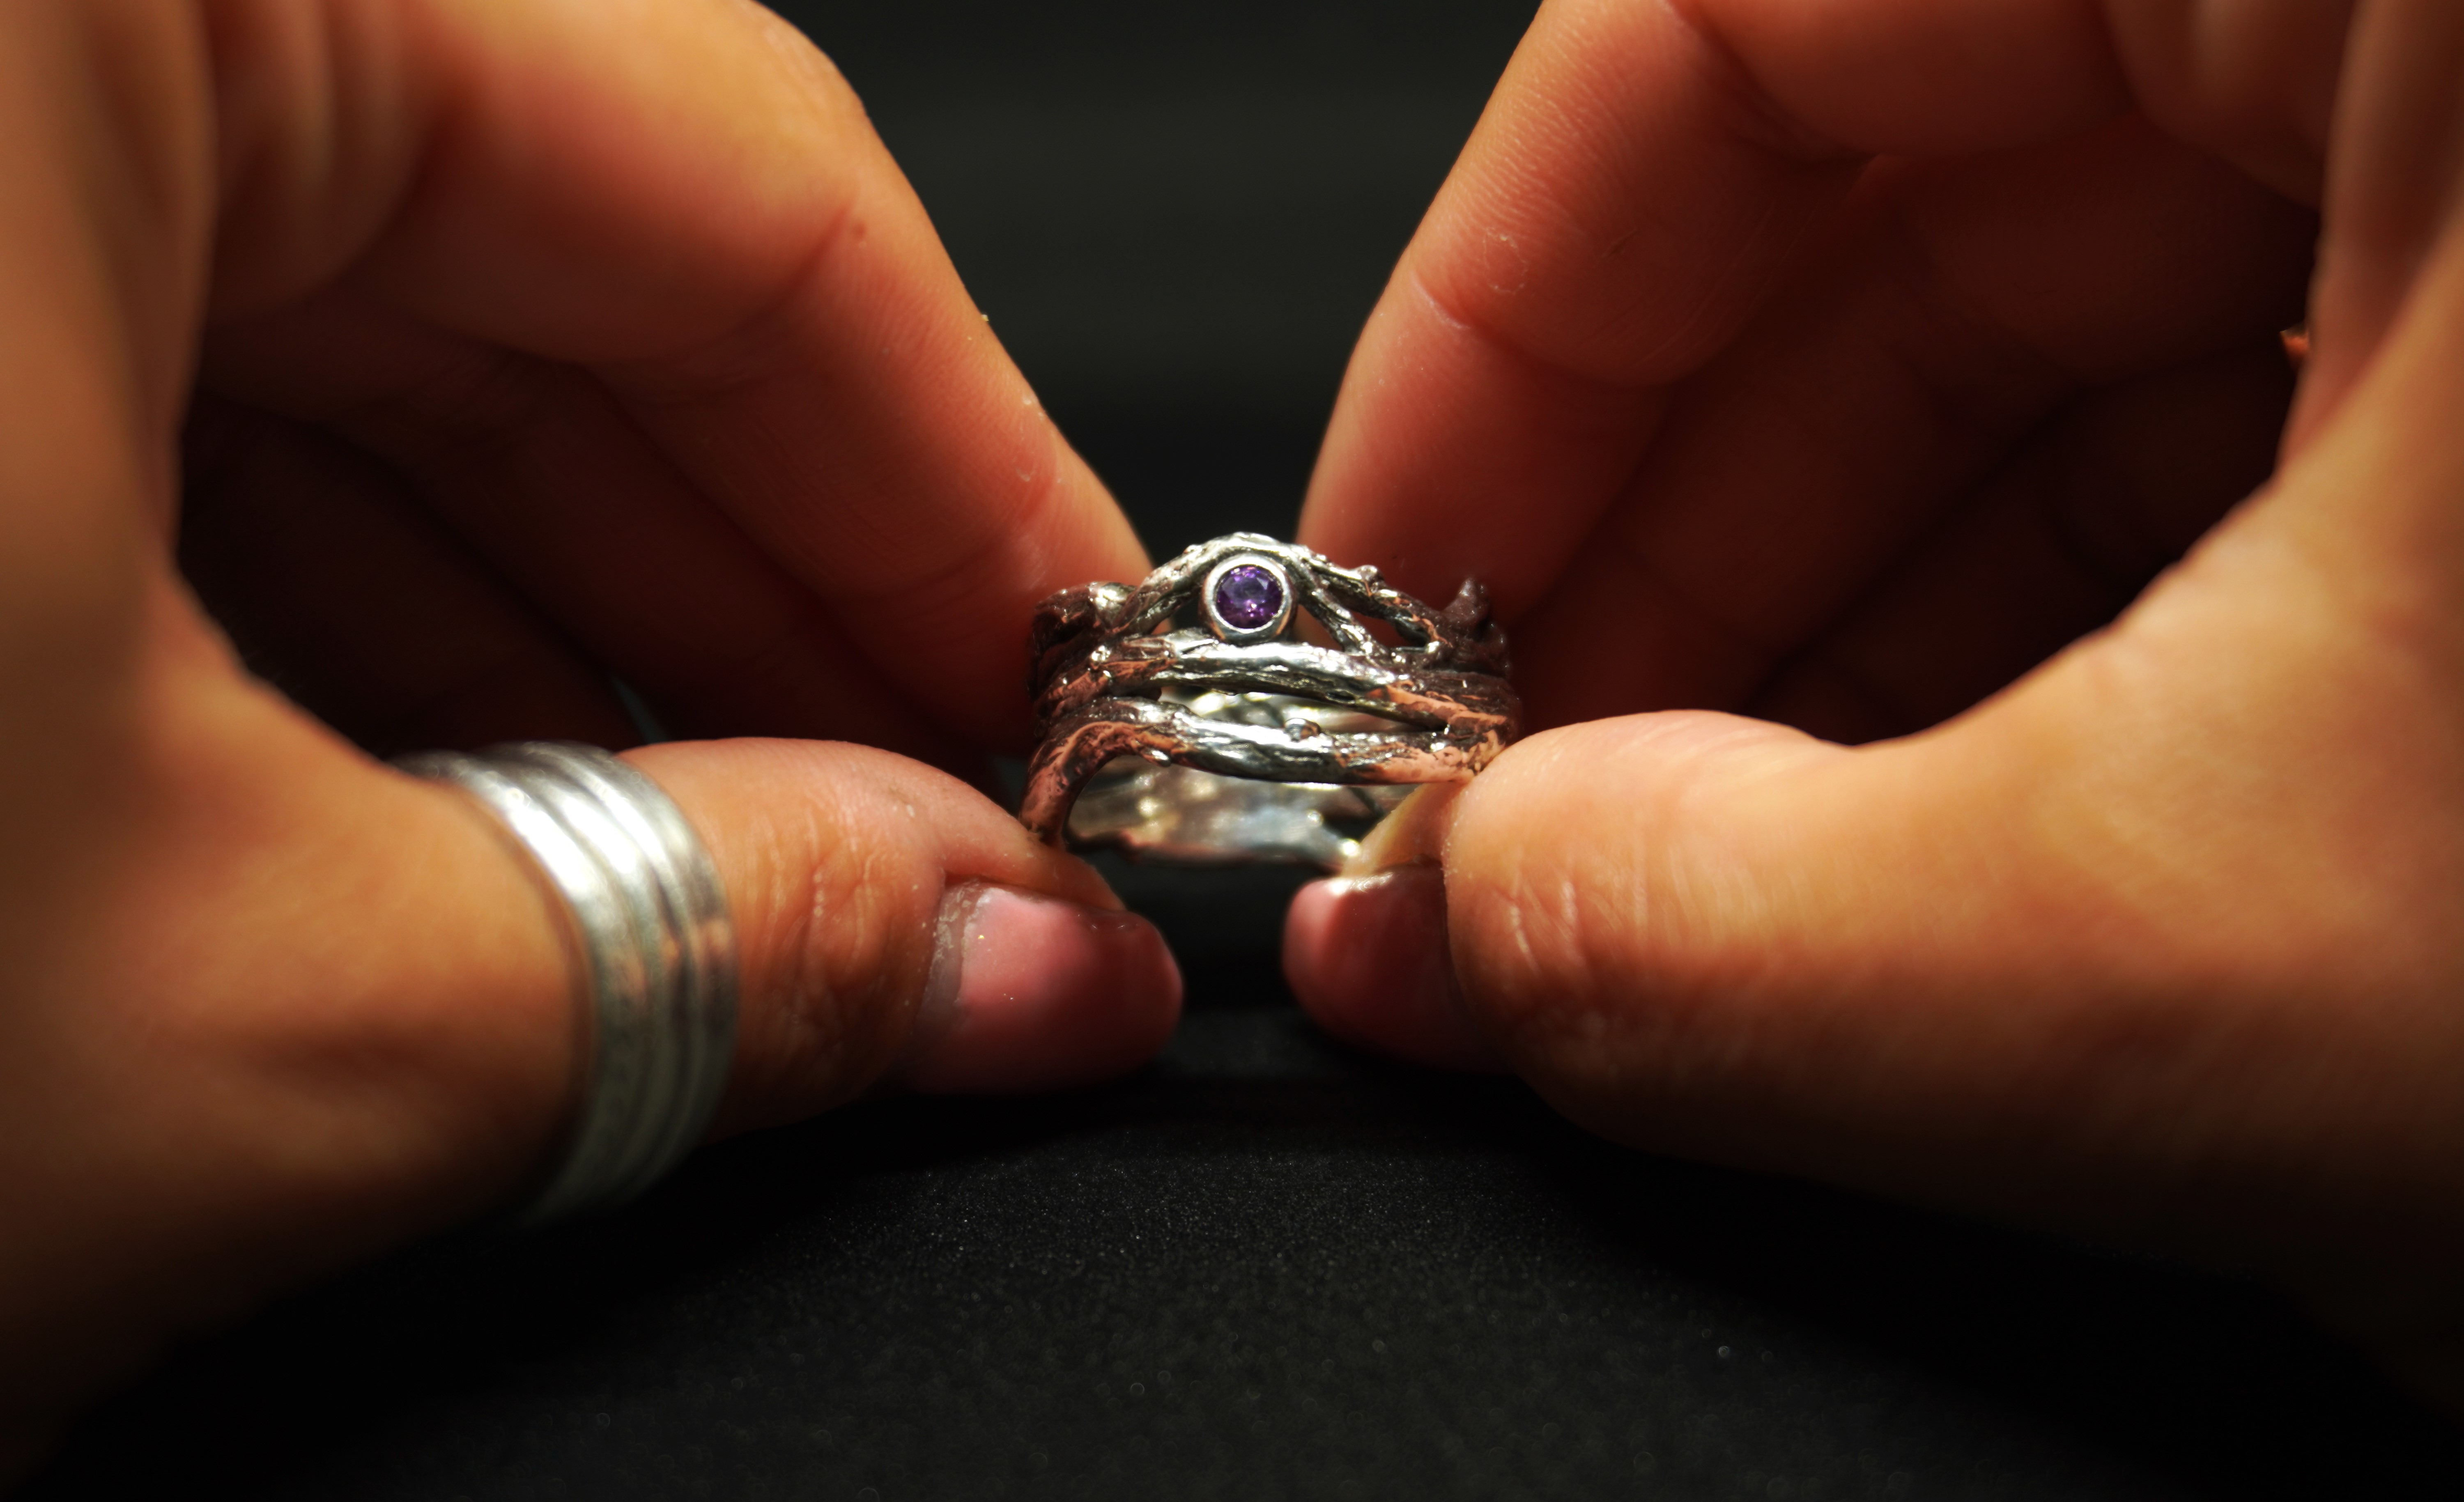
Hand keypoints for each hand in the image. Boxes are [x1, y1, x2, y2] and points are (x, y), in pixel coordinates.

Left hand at [0, 0, 1177, 1467]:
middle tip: (908, 854)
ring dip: (520, 625)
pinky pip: (109, 342)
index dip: (959, 495)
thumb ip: (689, 962)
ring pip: (323, 307)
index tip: (1074, 721)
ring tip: (681, 876)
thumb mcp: (219, 1023)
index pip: (734, 184)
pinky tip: (415, 800)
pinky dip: (279, 587)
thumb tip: (1004, 960)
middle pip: (531, 242)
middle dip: (743, 599)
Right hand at [1285, 0, 2463, 1399]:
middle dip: (1678, 538)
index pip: (1760, 15)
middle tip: (1527, 810)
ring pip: (2076, 326)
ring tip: (1713, 882)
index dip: (1505, 323)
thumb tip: (1441, 933)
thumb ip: (1731, 951)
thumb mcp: (2229, 967)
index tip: (1392, 594)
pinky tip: (1949, 853)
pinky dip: (2069, 643)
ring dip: (1855, 630)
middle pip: (1909, 189)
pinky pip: (2255, 417)